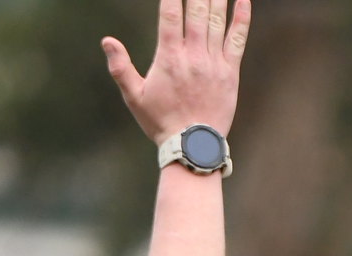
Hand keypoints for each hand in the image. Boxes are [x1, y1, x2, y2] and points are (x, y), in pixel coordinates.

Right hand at [103, 0, 250, 144]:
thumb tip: (107, 40)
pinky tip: (244, 0)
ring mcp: (214, 62)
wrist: (193, 146)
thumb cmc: (160, 122)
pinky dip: (242, 18)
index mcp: (169, 57)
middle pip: (196, 11)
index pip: (170, 14)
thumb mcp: (133, 96)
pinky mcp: (230, 72)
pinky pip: (237, 40)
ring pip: (217, 20)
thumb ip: (120, 67)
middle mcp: (193, 55)